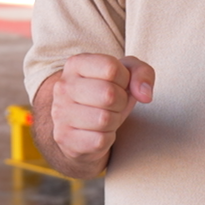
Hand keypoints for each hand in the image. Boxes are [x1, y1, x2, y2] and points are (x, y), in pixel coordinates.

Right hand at [49, 53, 154, 169]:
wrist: (80, 127)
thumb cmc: (106, 95)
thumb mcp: (126, 76)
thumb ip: (142, 73)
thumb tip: (145, 95)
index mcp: (75, 64)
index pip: (111, 68)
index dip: (124, 79)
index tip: (118, 84)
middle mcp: (63, 86)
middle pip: (109, 94)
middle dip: (121, 102)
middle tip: (114, 104)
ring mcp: (60, 113)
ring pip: (104, 119)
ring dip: (114, 121)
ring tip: (106, 117)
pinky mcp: (64, 138)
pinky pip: (100, 140)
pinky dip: (107, 138)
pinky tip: (98, 132)